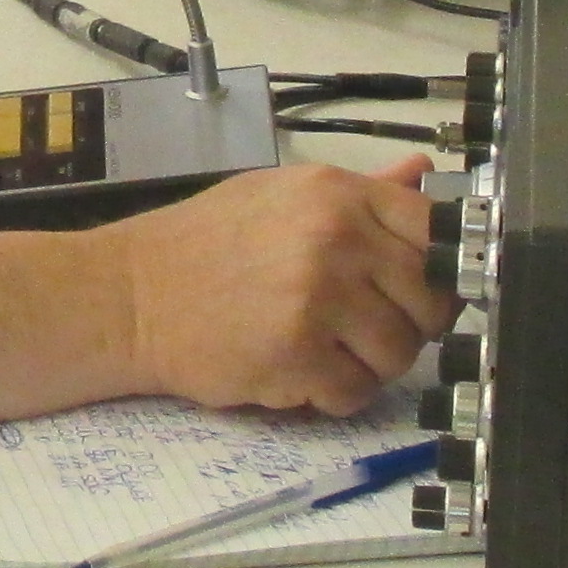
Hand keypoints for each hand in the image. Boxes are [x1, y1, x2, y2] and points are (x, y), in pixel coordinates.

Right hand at [109, 154, 450, 416]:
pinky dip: (331, 395)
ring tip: (322, 349)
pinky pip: (355, 392)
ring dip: (369, 365)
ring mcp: (318, 297)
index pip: (436, 229)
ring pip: (400, 354)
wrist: (129, 295)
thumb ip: (359, 193)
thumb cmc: (201, 246)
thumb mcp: (281, 195)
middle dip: (405, 324)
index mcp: (336, 193)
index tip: (419, 287)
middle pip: (430, 301)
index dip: (438, 267)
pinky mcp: (297, 354)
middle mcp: (335, 237)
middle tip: (360, 327)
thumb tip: (423, 173)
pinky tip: (297, 371)